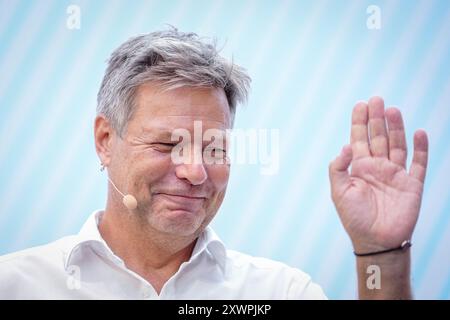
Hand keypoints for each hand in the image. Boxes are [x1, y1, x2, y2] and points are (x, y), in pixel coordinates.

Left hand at [329, 96, 427, 252]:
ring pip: (397, 145)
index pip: (359, 139)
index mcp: (360, 167)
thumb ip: (339, 167)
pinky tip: (419, 133)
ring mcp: (395, 174)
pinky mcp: (412, 184)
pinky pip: (418, 163)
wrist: (375, 240)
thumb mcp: (339, 191)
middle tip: (376, 99)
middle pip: (378, 137)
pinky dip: (420, 148)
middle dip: (376, 118)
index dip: (359, 122)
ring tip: (392, 110)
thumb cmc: (354, 217)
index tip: (360, 104)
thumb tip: (345, 145)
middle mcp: (378, 167)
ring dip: (396, 127)